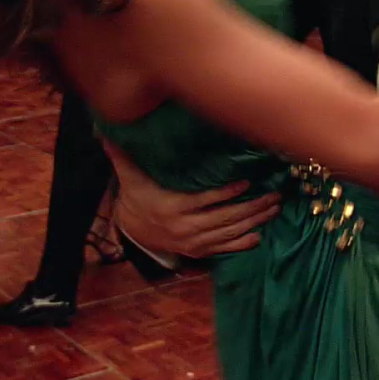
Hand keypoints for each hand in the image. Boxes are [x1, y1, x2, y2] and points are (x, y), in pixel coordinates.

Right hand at [104, 141, 279, 258]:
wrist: (133, 232)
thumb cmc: (137, 196)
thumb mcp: (129, 176)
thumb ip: (122, 153)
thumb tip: (104, 128)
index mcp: (173, 206)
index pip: (205, 200)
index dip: (227, 192)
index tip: (247, 182)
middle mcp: (186, 226)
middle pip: (225, 217)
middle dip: (252, 207)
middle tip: (274, 195)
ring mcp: (193, 241)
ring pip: (229, 232)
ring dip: (254, 222)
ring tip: (274, 209)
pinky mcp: (198, 251)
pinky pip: (224, 249)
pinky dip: (242, 244)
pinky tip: (258, 236)